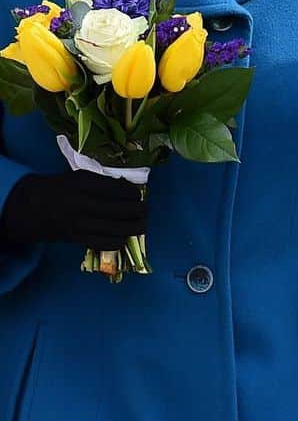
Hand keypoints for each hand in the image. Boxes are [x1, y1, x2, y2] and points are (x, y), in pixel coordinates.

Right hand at [1, 171, 146, 249]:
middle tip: (146, 209)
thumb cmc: (58, 188)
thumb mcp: (78, 177)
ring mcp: (79, 224)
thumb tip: (128, 188)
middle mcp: (81, 204)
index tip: (138, 194)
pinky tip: (125, 236)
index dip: (131, 193)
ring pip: (114, 229)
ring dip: (133, 227)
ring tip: (142, 224)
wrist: (28, 208)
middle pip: (119, 210)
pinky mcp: (77, 238)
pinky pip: (103, 243)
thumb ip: (102, 182)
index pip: (115, 190)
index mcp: (81, 185)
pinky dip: (118, 241)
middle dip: (138, 210)